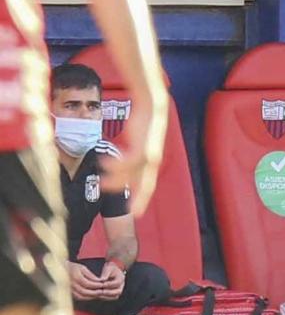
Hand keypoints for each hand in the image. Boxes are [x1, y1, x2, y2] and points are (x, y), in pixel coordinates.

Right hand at [69, 263, 105, 301]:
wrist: (61, 270)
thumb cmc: (73, 267)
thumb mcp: (82, 268)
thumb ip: (90, 275)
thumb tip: (98, 280)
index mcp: (75, 277)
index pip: (87, 283)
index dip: (96, 285)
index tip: (102, 284)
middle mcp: (71, 284)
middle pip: (84, 291)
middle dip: (94, 292)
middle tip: (102, 291)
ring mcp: (69, 289)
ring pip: (81, 296)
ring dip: (90, 296)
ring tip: (98, 294)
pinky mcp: (69, 292)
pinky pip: (78, 297)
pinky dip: (85, 298)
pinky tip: (91, 296)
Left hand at [97, 261, 126, 300]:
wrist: (112, 271)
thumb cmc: (109, 269)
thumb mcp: (108, 268)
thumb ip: (106, 273)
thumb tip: (102, 280)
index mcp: (121, 278)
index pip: (117, 283)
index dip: (110, 284)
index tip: (102, 284)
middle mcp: (121, 285)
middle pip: (118, 291)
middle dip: (109, 292)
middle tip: (101, 292)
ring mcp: (118, 290)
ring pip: (115, 296)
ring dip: (107, 296)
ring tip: (98, 295)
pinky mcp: (114, 294)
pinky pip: (111, 298)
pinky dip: (105, 298)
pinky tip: (98, 296)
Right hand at [99, 93, 166, 217]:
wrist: (151, 102)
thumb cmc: (144, 118)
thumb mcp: (140, 137)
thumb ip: (134, 149)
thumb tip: (126, 156)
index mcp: (153, 156)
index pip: (149, 180)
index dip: (143, 195)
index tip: (137, 211)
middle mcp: (154, 156)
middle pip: (147, 182)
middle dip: (141, 198)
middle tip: (133, 213)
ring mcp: (149, 150)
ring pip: (133, 172)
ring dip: (116, 179)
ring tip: (101, 183)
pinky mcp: (142, 143)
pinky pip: (128, 160)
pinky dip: (116, 165)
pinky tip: (103, 164)